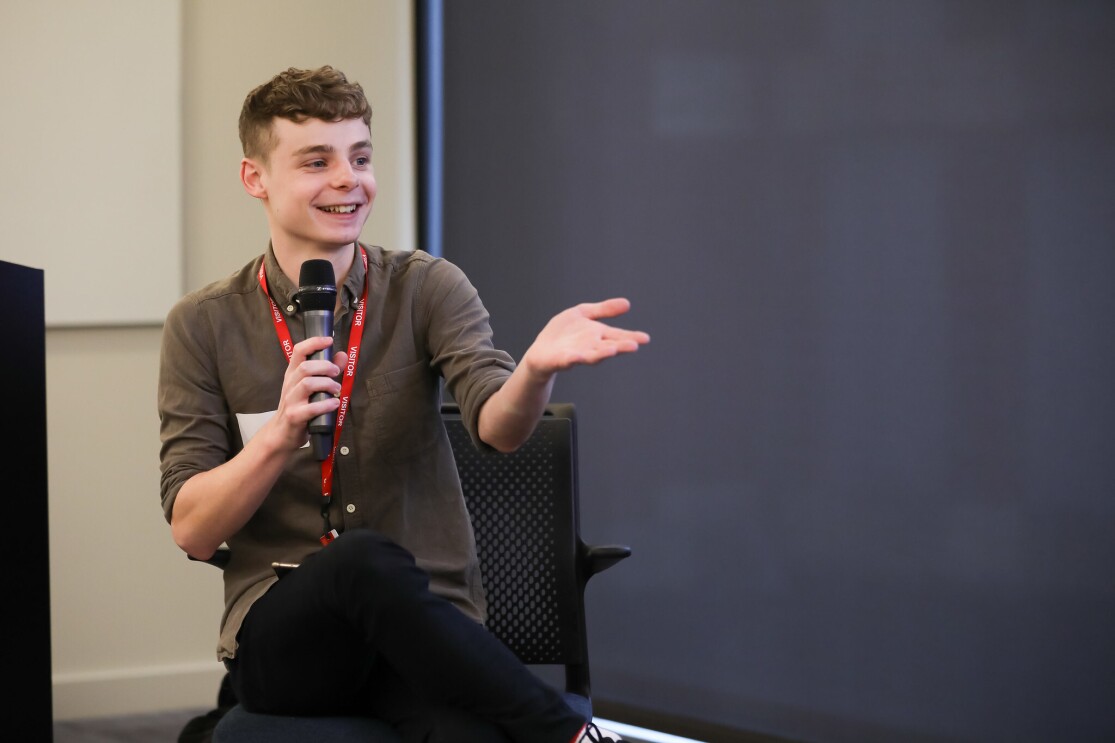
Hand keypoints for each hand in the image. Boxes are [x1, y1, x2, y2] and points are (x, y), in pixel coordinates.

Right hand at [268, 335, 346, 449]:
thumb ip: (327, 371)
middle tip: (337, 373)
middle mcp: (290, 384)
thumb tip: (342, 355)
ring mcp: (291, 400)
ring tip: (337, 391)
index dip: (314, 342)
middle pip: (305, 367)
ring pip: (307, 383)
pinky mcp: (294, 416)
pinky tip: (334, 404)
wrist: (281, 434)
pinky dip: (326, 405)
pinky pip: (311, 408)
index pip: (299, 351)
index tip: (329, 340)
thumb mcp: (311, 388)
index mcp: (293, 374)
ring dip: (327, 384)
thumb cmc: (299, 407)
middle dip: (325, 367)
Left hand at [521, 298, 649, 377]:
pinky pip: (569, 360)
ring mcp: (577, 354)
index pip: (617, 336)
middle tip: (634, 346)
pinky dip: (575, 358)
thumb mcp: (582, 314)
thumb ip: (603, 310)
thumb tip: (628, 303)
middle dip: (620, 346)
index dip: (631, 337)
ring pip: (593, 355)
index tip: (645, 339)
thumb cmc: (563, 334)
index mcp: (597, 335)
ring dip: (602, 353)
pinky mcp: (561, 360)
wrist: (541, 351)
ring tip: (613, 350)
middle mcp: (591, 346)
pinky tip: (579, 356)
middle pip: (608, 346)